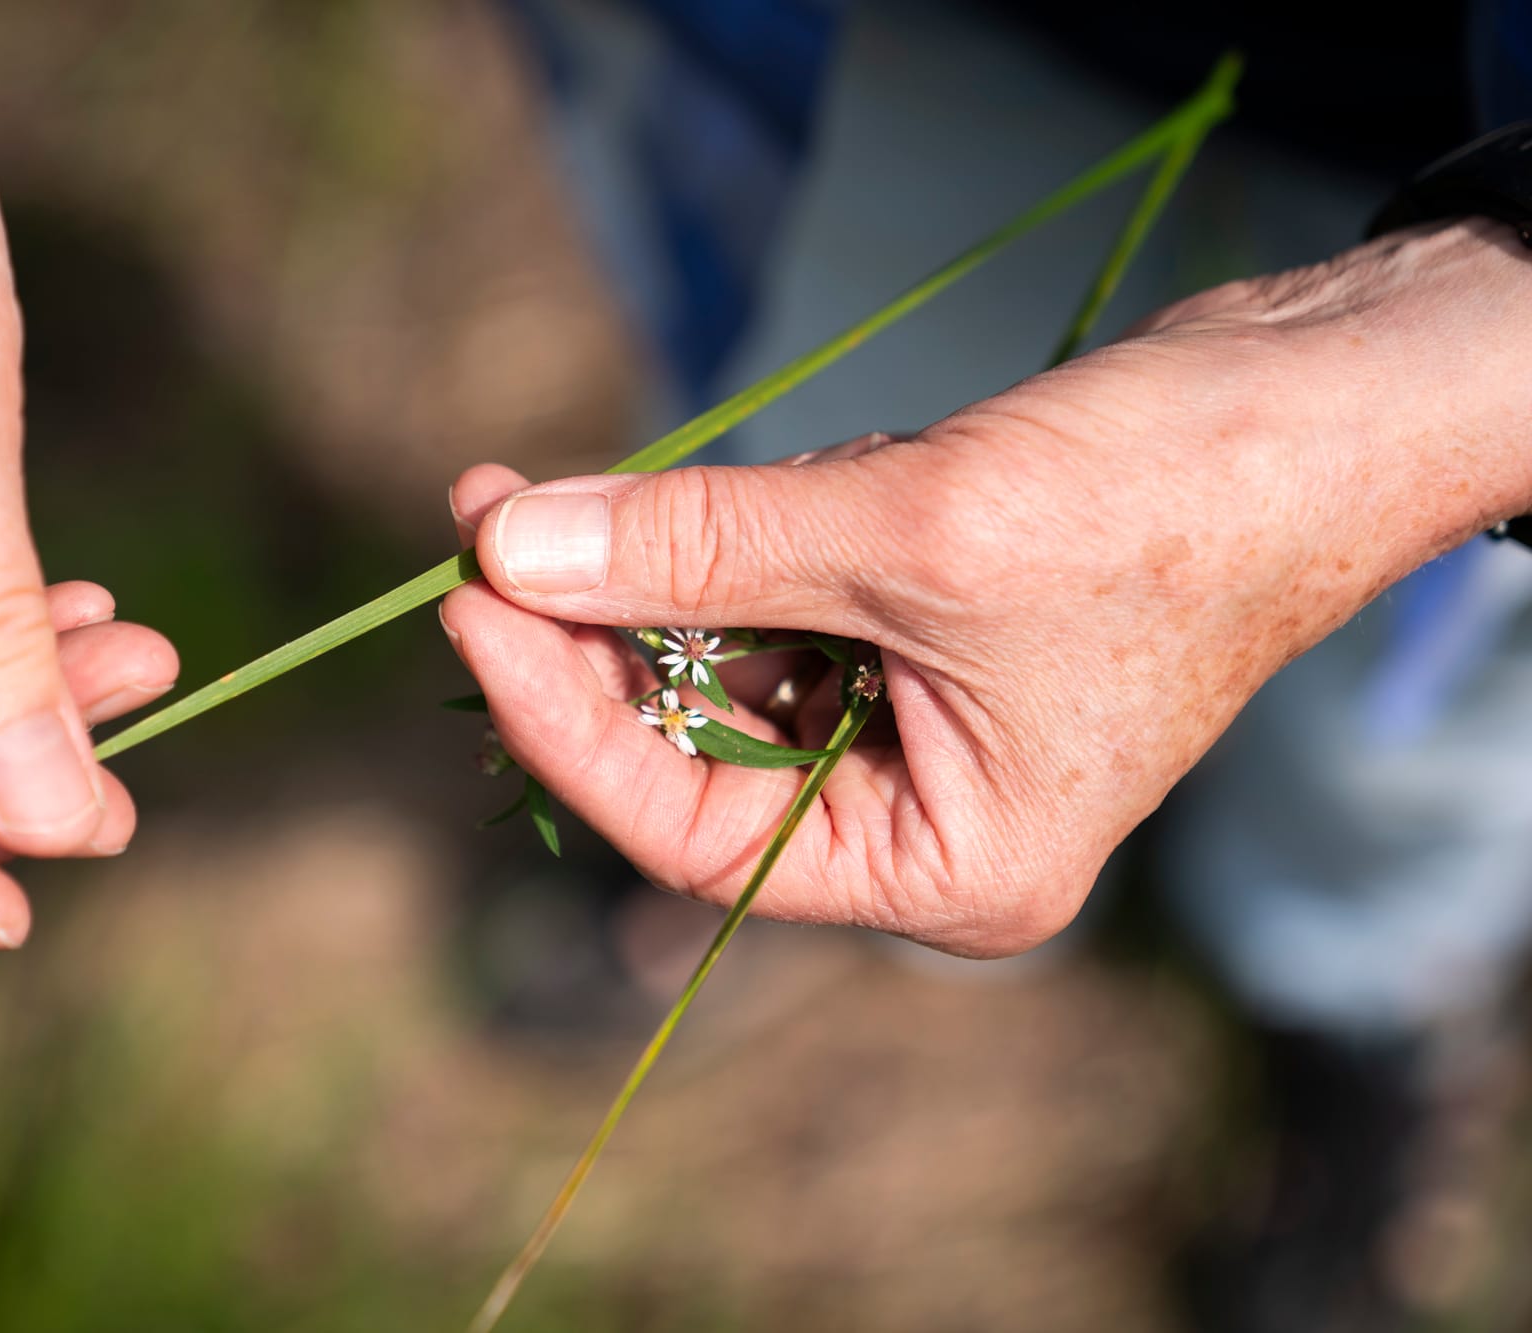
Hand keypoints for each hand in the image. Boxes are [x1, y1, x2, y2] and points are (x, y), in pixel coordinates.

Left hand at [441, 220, 1531, 956]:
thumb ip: (697, 547)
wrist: (1324, 403)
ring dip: (680, 564)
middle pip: (696, 744)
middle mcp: (925, 822)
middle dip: (596, 625)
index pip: (690, 827)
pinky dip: (755, 539)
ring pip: (732, 662)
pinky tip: (774, 482)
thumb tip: (507, 548)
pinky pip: (789, 603)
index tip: (468, 602)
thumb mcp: (909, 533)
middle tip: (492, 511)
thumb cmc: (1166, 502)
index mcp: (945, 870)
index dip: (562, 719)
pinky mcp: (925, 639)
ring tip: (638, 485)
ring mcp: (925, 732)